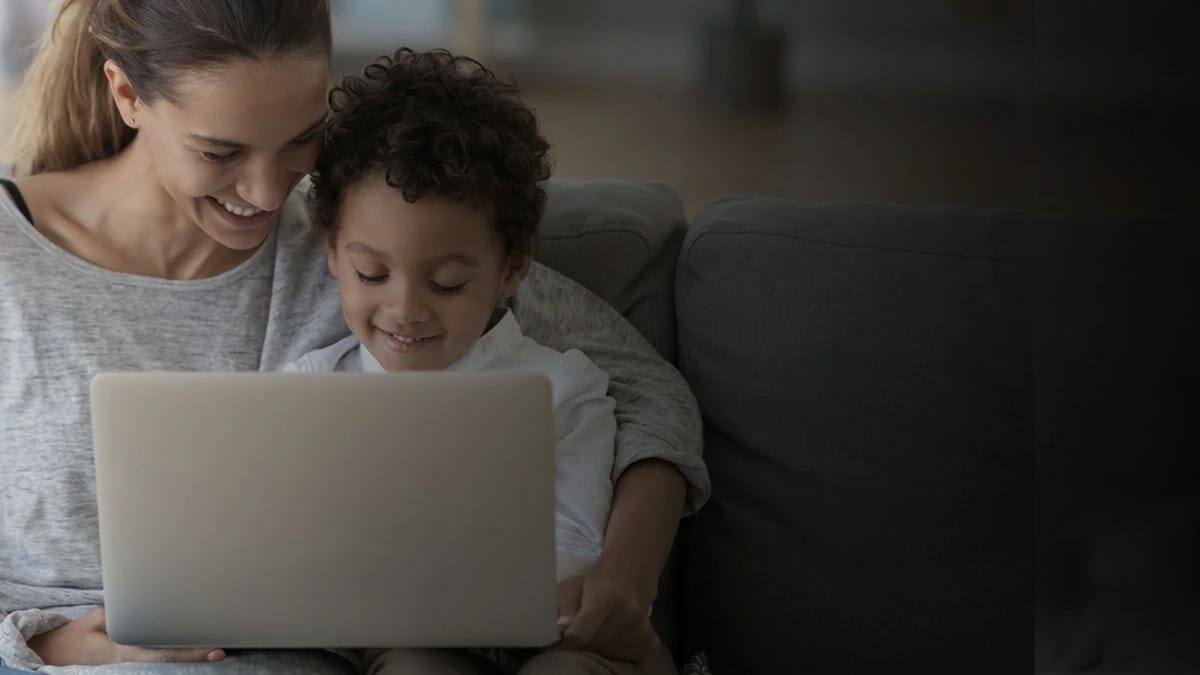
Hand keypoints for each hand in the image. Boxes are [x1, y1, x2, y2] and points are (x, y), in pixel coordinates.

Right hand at [27, 608, 225, 666]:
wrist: (52, 656)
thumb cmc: (74, 637)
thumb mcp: (96, 619)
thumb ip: (123, 612)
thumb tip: (147, 602)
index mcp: (123, 652)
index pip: (164, 654)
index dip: (190, 654)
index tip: (215, 652)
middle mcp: (129, 664)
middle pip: (170, 661)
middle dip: (195, 654)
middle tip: (221, 649)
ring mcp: (127, 668)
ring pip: (163, 663)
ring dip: (185, 654)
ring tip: (212, 648)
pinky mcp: (125, 667)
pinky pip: (152, 662)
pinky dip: (171, 656)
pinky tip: (188, 649)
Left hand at [554, 569, 660, 662]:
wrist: (630, 576)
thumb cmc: (595, 582)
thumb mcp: (572, 586)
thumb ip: (566, 607)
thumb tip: (563, 629)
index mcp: (607, 597)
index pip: (582, 634)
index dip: (568, 639)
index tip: (563, 637)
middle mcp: (629, 614)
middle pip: (593, 646)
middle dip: (581, 643)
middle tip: (581, 630)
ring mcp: (642, 630)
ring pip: (607, 655)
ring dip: (598, 648)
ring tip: (599, 630)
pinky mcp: (650, 643)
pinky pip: (624, 659)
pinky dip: (615, 653)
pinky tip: (614, 636)